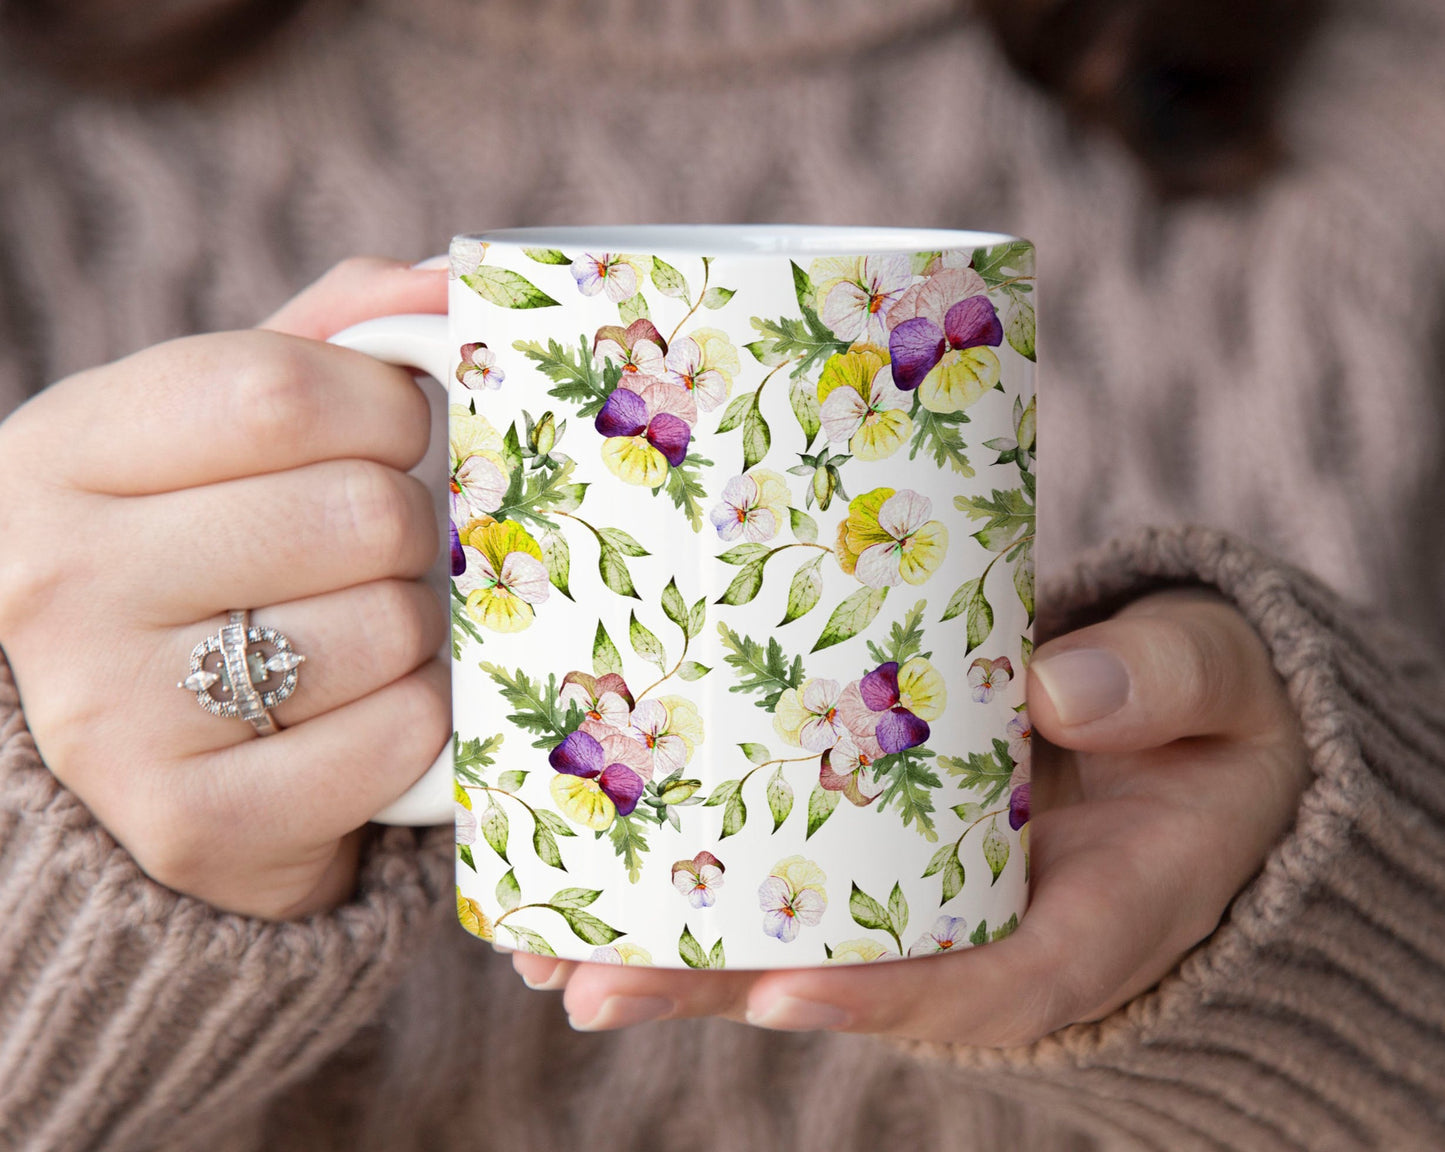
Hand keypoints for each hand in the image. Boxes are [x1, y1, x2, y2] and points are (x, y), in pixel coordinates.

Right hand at [0, 258, 450, 918]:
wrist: (153, 750)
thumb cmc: (209, 555)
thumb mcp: (225, 431)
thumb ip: (328, 340)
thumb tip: (447, 279)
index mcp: (58, 453)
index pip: (278, 393)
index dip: (387, 408)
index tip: (397, 434)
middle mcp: (56, 581)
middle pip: (354, 512)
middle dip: (409, 526)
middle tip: (379, 549)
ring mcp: (112, 717)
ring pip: (386, 626)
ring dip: (416, 627)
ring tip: (363, 633)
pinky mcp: (192, 824)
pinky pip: (400, 737)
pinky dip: (421, 719)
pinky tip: (370, 710)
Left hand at [511, 590, 1310, 1041]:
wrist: (1190, 727)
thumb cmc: (1212, 712)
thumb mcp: (1220, 684)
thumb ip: (1166, 682)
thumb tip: (1055, 689)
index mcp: (1088, 916)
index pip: (986, 981)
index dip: (884, 996)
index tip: (781, 994)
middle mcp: (987, 925)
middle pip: (849, 978)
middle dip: (721, 992)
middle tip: (592, 988)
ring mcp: (928, 892)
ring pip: (795, 941)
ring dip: (674, 956)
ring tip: (548, 952)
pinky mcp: (887, 846)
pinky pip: (789, 877)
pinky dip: (697, 884)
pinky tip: (590, 873)